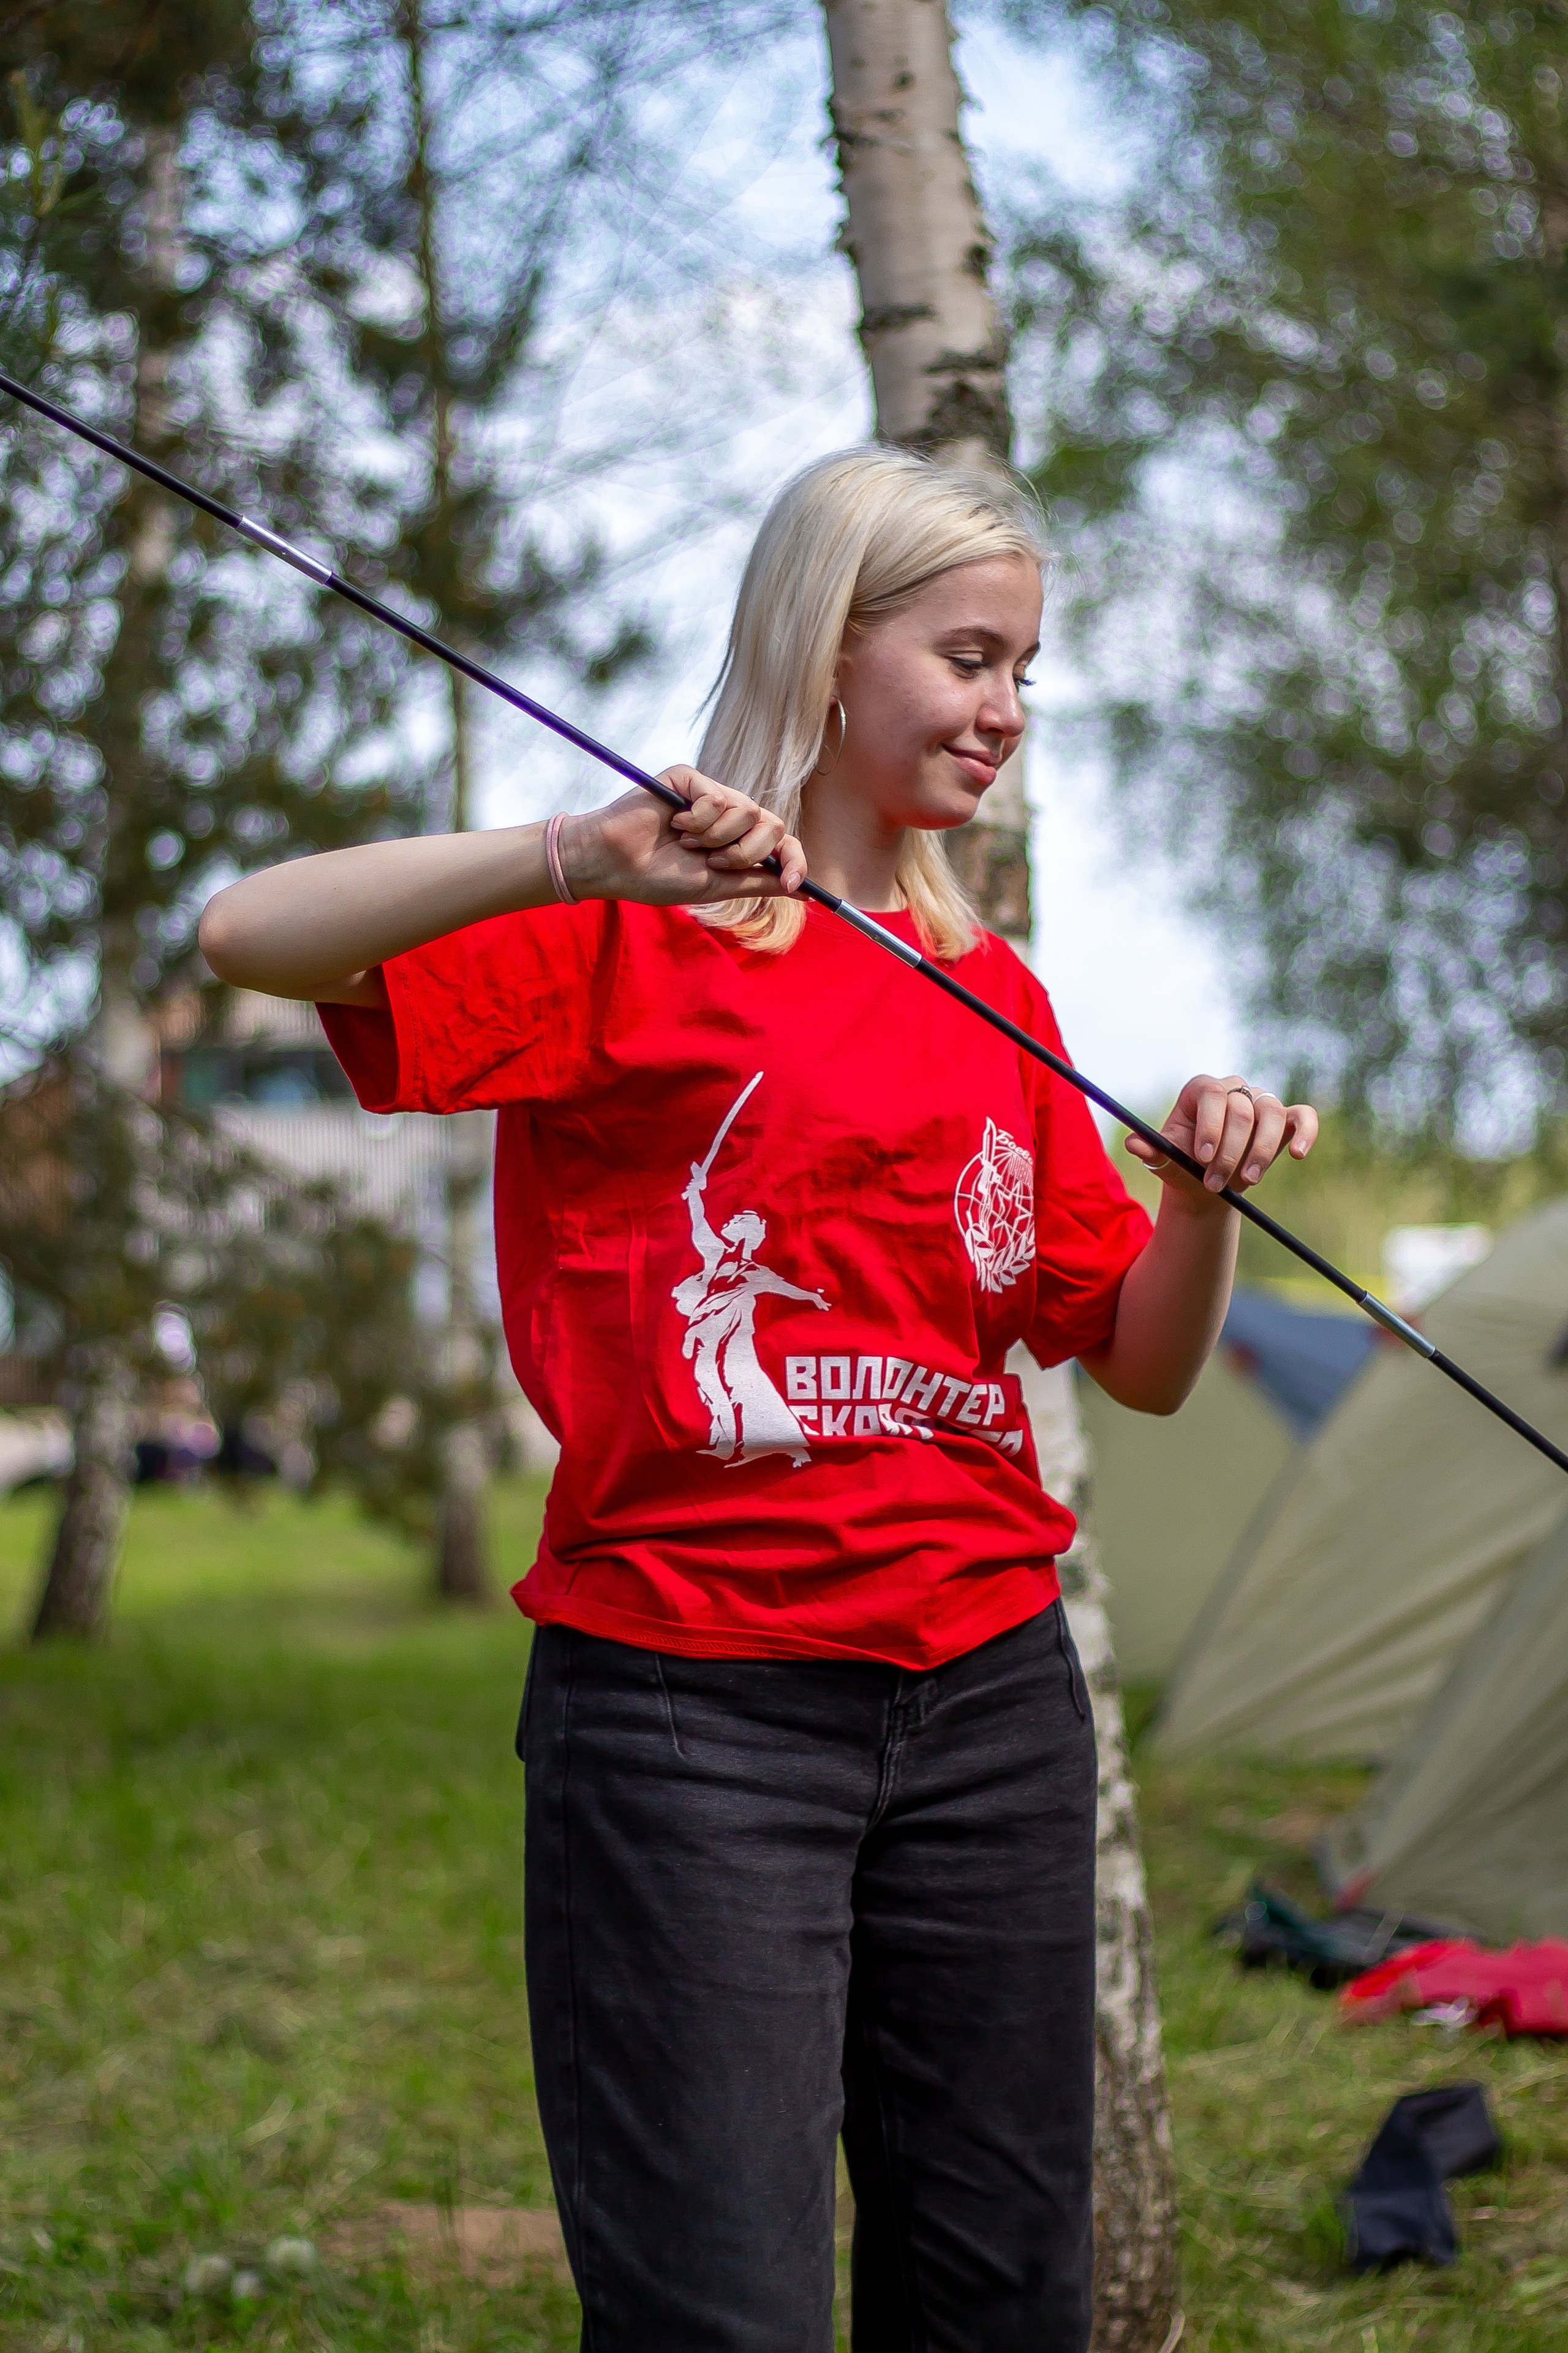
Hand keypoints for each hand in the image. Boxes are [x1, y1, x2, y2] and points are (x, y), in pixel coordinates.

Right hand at [560, 768, 805, 905]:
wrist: (615, 866)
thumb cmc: (658, 877)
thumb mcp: (717, 885)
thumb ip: (760, 882)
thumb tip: (805, 891)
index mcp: (737, 841)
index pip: (782, 842)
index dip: (794, 861)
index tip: (794, 884)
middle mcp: (729, 815)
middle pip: (772, 825)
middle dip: (747, 852)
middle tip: (712, 861)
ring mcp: (710, 795)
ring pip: (748, 811)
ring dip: (718, 838)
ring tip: (686, 843)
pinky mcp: (691, 779)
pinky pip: (718, 797)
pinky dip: (699, 820)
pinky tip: (675, 824)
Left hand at [1125, 1075, 1317, 1204]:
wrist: (1206, 1186)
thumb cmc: (1184, 1167)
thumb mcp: (1164, 1162)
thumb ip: (1151, 1151)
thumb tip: (1133, 1142)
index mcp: (1200, 1091)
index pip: (1210, 1094)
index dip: (1209, 1124)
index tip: (1202, 1157)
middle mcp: (1233, 1089)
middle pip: (1240, 1109)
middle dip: (1229, 1151)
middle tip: (1215, 1183)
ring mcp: (1261, 1102)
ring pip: (1271, 1112)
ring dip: (1261, 1150)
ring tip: (1248, 1181)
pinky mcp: (1286, 1120)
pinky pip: (1303, 1116)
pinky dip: (1305, 1132)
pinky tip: (1297, 1154)